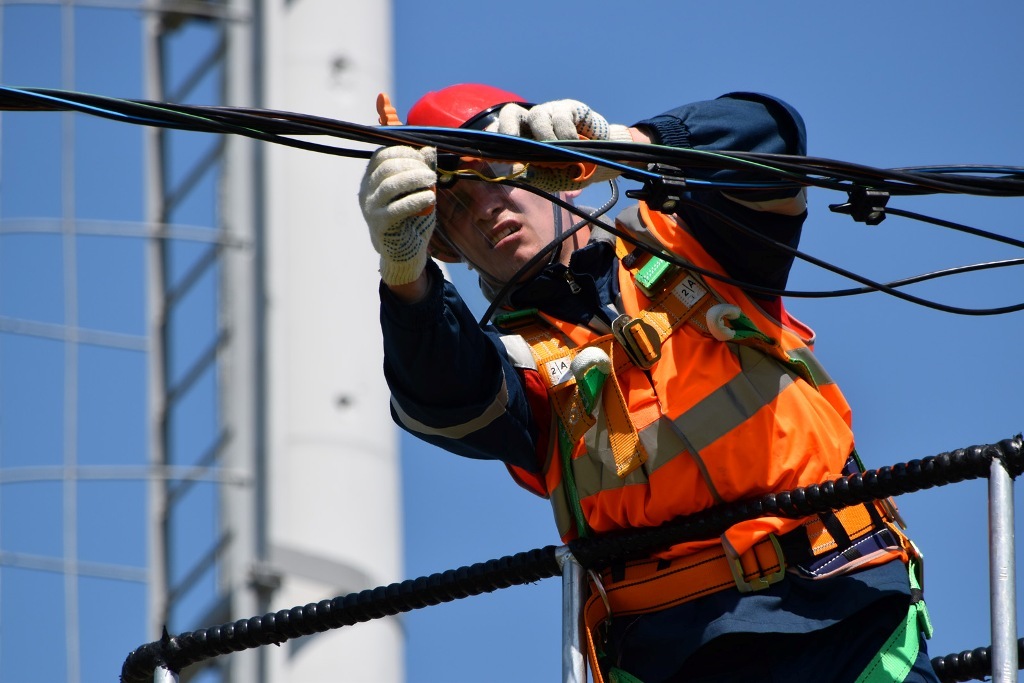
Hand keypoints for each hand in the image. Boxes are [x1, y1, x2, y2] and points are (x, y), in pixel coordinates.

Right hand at [359, 145, 437, 285]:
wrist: (402, 251)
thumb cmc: (409, 217)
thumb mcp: (415, 191)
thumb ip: (420, 171)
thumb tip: (428, 150)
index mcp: (371, 179)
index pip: (381, 156)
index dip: (403, 152)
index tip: (422, 158)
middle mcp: (366, 191)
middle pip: (386, 168)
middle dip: (412, 165)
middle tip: (430, 173)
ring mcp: (370, 208)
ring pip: (390, 185)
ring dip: (414, 179)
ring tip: (432, 180)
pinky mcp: (379, 224)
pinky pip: (397, 208)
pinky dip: (416, 200)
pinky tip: (430, 197)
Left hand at [495, 100, 632, 191]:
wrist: (603, 161)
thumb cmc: (572, 170)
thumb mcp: (550, 179)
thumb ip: (533, 176)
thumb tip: (514, 171)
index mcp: (523, 139)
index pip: (501, 131)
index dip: (492, 136)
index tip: (490, 150)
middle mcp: (532, 123)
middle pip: (510, 112)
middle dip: (507, 126)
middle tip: (513, 141)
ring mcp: (550, 113)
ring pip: (537, 115)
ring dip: (544, 136)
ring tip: (556, 151)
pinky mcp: (569, 108)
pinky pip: (560, 117)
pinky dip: (564, 133)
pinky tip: (573, 142)